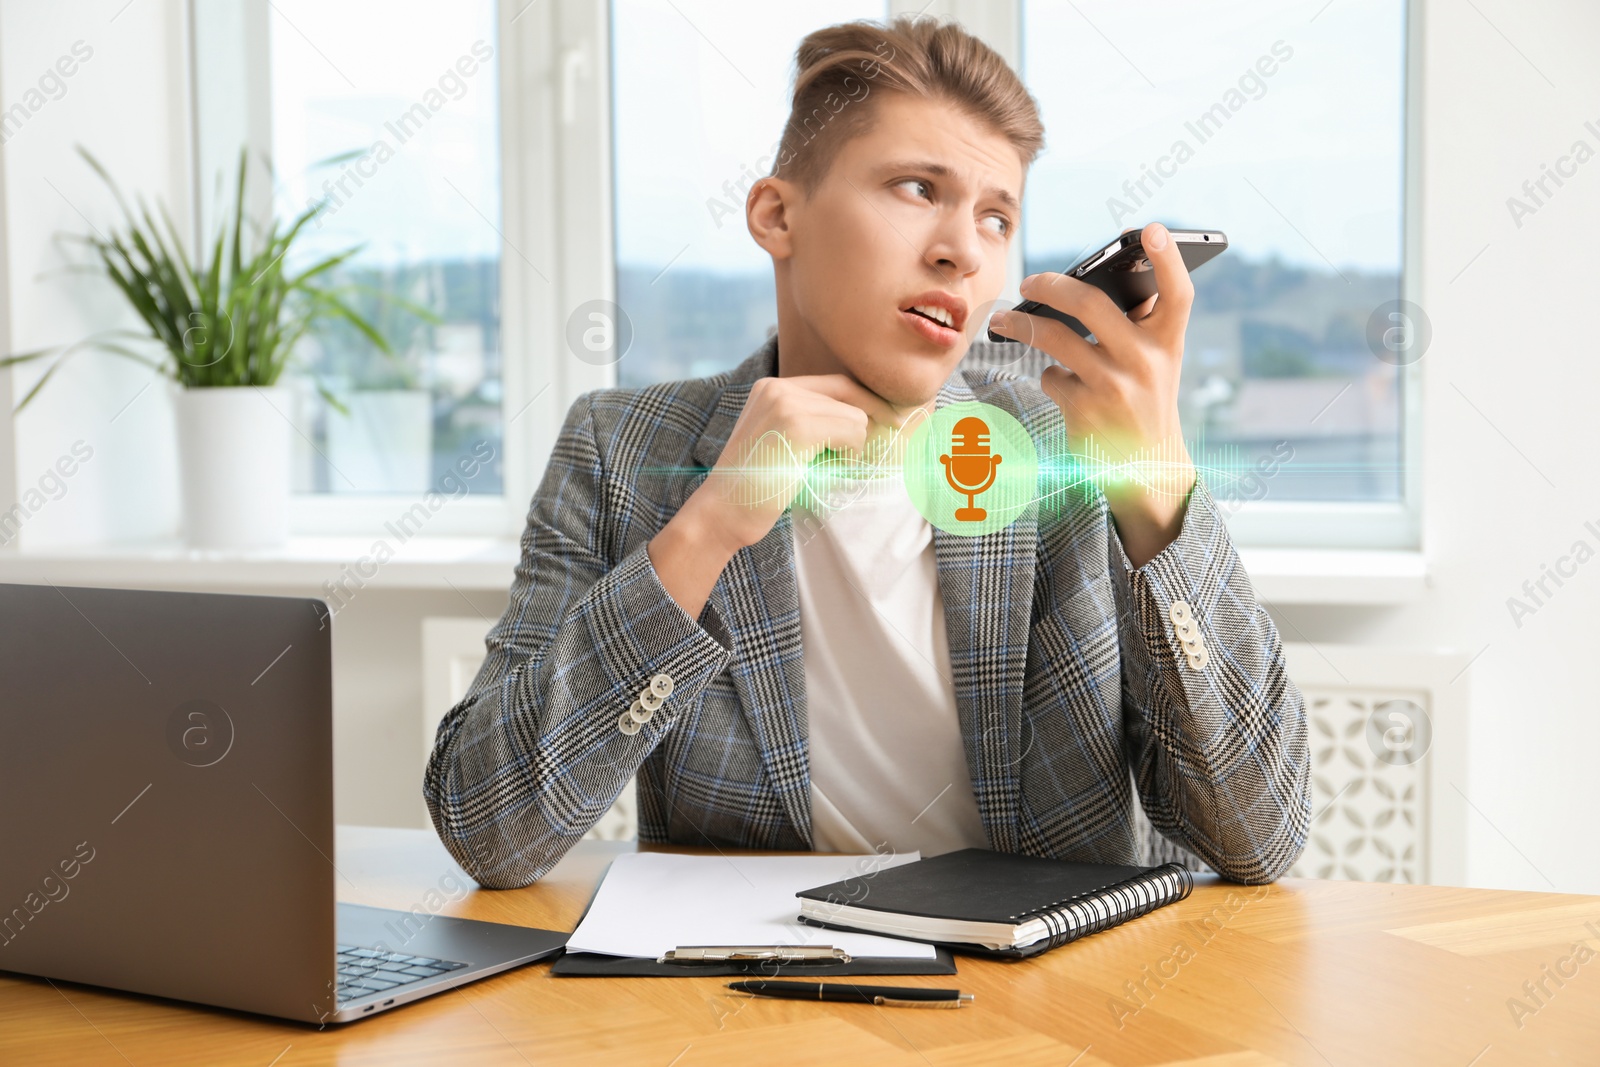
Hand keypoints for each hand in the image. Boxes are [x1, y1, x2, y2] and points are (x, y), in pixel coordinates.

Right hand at [649, 374, 905, 618]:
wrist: (722, 513)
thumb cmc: (756, 488)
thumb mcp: (783, 444)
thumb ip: (813, 424)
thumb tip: (868, 420)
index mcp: (771, 388)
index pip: (834, 382)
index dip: (866, 399)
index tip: (889, 416)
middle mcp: (777, 388)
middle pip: (847, 390)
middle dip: (876, 411)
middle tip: (896, 427)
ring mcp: (784, 403)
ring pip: (853, 414)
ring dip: (854, 445)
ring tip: (833, 466)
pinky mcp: (795, 425)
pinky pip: (851, 431)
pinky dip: (850, 453)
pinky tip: (833, 467)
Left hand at [987, 221, 1196, 566]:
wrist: (1147, 467)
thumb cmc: (1146, 396)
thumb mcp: (1157, 359)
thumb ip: (1140, 320)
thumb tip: (1093, 274)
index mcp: (1169, 341)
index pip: (1176, 292)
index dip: (1167, 258)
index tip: (1148, 228)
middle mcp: (1146, 361)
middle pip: (1090, 304)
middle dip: (1051, 285)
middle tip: (1028, 281)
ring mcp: (1114, 386)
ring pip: (1054, 338)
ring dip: (1022, 325)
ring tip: (1003, 320)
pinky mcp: (1085, 410)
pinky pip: (1052, 376)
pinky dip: (1051, 376)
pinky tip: (1061, 383)